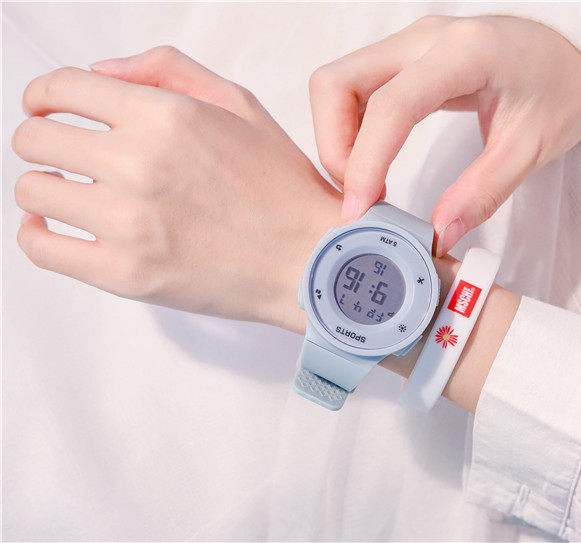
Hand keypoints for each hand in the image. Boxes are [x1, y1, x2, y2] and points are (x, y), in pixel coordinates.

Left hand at [12, 47, 339, 329]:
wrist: (310, 259)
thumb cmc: (283, 189)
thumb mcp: (241, 106)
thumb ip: (168, 71)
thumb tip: (101, 71)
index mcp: (167, 116)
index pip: (62, 89)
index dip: (44, 94)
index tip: (44, 106)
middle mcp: (141, 164)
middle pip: (35, 139)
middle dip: (43, 140)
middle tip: (62, 154)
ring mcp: (129, 222)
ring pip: (33, 192)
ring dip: (44, 187)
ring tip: (68, 194)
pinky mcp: (125, 274)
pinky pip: (41, 248)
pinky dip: (37, 235)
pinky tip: (55, 229)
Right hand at [309, 15, 580, 254]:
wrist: (576, 46)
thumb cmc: (563, 85)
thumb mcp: (532, 146)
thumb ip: (482, 191)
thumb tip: (437, 235)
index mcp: (463, 53)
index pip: (390, 105)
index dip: (365, 161)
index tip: (359, 209)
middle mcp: (424, 39)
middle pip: (336, 83)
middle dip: (334, 146)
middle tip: (358, 194)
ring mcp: (410, 44)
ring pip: (337, 84)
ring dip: (338, 138)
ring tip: (366, 182)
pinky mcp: (405, 58)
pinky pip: (355, 89)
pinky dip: (351, 129)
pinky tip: (375, 161)